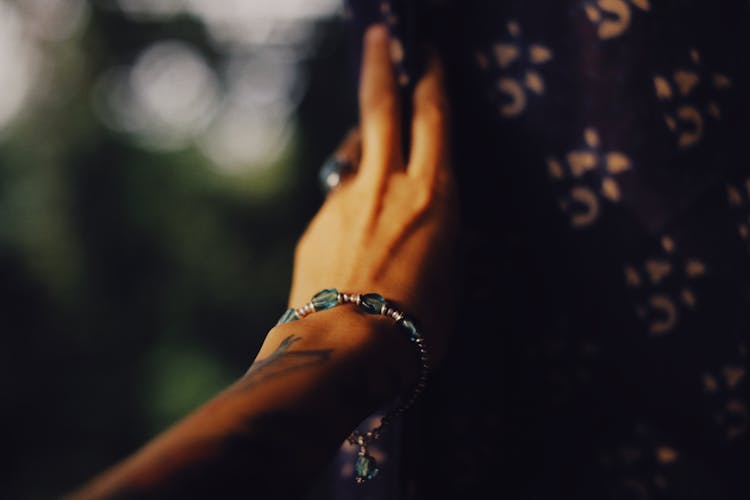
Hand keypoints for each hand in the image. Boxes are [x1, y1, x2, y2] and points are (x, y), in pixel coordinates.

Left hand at [289, 24, 458, 364]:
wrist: (345, 351)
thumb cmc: (417, 325)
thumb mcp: (450, 277)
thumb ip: (440, 235)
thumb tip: (429, 216)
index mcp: (431, 194)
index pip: (433, 118)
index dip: (432, 80)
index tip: (428, 55)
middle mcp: (385, 185)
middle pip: (380, 106)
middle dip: (381, 63)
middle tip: (379, 35)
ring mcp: (343, 201)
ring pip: (355, 154)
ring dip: (365, 144)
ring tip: (374, 155)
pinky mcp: (315, 224)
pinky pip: (338, 198)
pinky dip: (350, 200)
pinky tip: (356, 233)